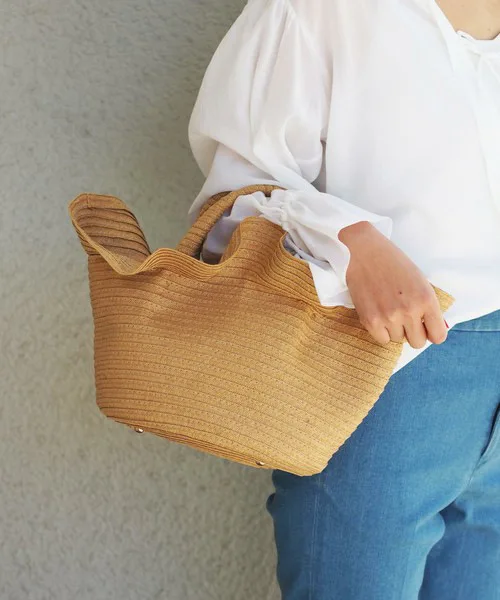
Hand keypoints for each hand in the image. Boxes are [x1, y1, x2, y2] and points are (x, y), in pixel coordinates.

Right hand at [338, 221, 447, 348]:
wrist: (366, 251)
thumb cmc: (394, 264)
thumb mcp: (420, 281)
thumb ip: (427, 306)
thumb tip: (432, 331)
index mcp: (426, 299)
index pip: (438, 336)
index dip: (432, 333)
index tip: (426, 328)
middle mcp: (409, 310)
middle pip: (418, 342)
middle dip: (414, 333)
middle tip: (406, 320)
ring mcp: (389, 317)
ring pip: (398, 340)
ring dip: (395, 329)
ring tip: (389, 310)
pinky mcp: (370, 320)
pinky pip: (382, 339)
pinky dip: (381, 331)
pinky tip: (379, 315)